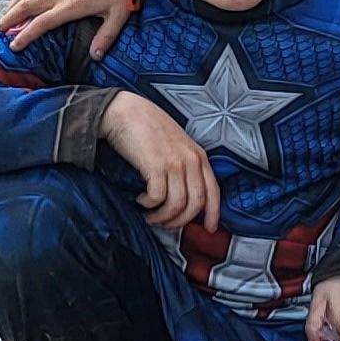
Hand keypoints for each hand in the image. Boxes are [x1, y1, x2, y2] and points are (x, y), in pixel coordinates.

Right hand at [2, 0, 140, 58]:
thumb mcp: (120, 14)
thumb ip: (106, 37)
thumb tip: (94, 57)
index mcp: (72, 5)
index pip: (41, 24)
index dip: (25, 36)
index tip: (14, 46)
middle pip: (26, 6)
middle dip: (9, 20)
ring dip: (12, 4)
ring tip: (4, 17)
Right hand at [102, 95, 220, 232]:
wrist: (125, 111)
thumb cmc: (147, 129)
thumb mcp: (176, 145)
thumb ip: (184, 165)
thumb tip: (182, 196)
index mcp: (199, 156)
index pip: (214, 191)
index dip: (213, 213)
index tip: (209, 228)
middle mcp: (191, 160)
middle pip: (196, 203)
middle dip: (181, 221)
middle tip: (165, 225)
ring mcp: (175, 163)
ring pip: (177, 205)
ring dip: (162, 217)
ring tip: (150, 215)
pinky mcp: (156, 166)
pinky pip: (157, 198)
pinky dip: (148, 204)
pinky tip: (140, 199)